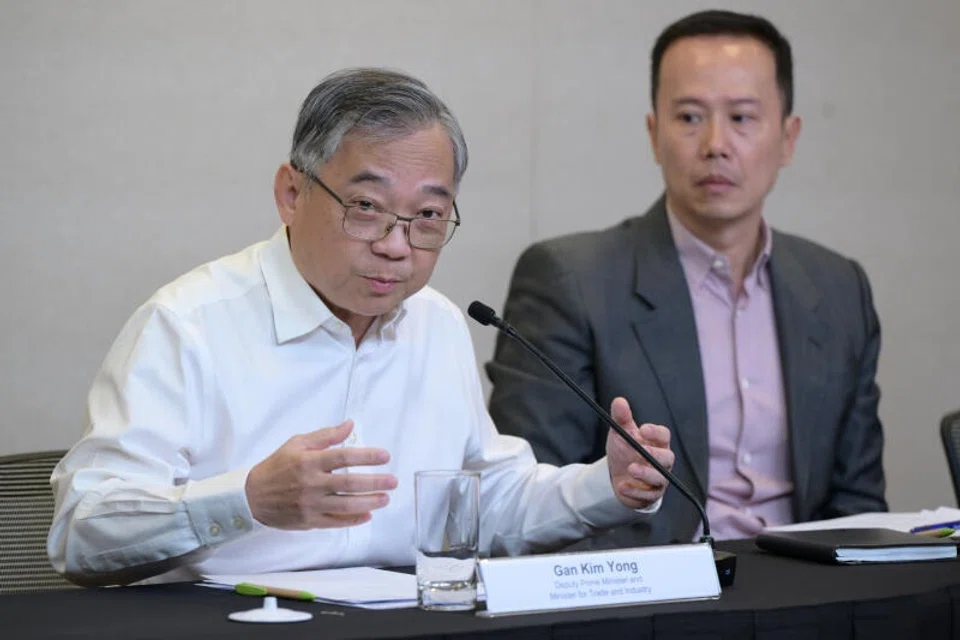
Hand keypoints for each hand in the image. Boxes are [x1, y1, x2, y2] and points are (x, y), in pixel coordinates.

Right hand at [245, 420, 397, 528]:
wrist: (251, 497)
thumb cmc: (276, 466)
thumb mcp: (297, 443)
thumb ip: (325, 436)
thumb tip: (350, 424)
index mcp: (309, 461)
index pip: (344, 456)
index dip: (367, 456)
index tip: (385, 456)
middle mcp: (311, 483)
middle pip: (349, 483)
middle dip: (375, 482)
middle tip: (393, 481)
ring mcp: (310, 504)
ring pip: (346, 505)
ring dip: (369, 502)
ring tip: (386, 499)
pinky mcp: (309, 521)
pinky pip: (335, 522)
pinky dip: (353, 519)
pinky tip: (367, 514)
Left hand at [605, 397, 673, 509]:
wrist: (619, 477)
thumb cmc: (625, 451)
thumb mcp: (621, 434)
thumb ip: (622, 419)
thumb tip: (619, 401)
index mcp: (657, 443)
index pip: (663, 436)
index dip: (655, 433)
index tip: (643, 429)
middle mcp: (662, 462)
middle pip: (667, 458)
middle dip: (654, 455)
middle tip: (640, 451)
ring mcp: (658, 479)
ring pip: (659, 478)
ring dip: (645, 474)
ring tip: (630, 469)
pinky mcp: (651, 495)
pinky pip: (647, 496)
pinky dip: (634, 492)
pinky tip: (622, 487)